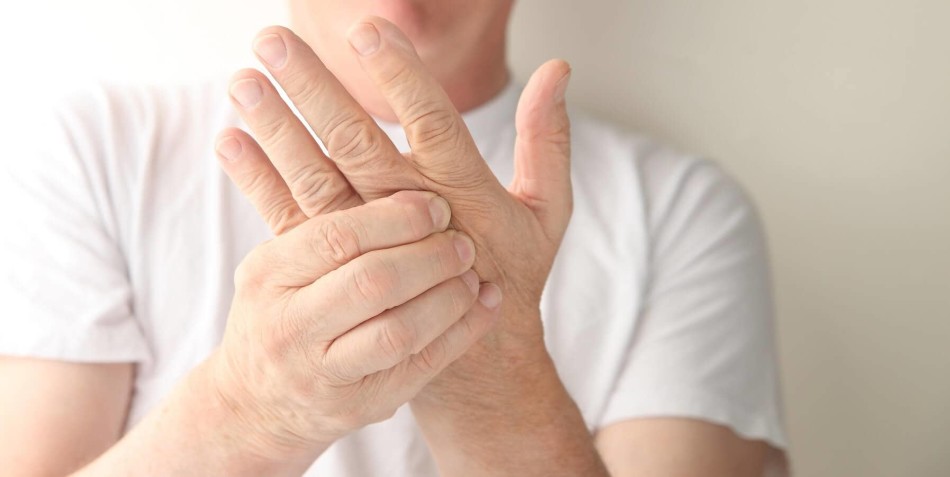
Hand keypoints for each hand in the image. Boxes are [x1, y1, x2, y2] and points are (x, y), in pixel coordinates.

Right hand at [206, 190, 499, 462]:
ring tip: (474, 273)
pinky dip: (461, 332)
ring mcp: (324, 372)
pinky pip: (421, 365)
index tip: (435, 202)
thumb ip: (304, 208)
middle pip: (373, 282)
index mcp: (269, 274)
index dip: (395, 216)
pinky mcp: (360, 405)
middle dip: (429, 256)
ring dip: (449, 296)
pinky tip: (484, 305)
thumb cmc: (277, 312)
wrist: (254, 404)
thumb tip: (314, 120)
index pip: (338, 235)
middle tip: (464, 241)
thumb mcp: (274, 261)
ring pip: (400, 330)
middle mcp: (291, 326)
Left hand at [217, 18, 600, 474]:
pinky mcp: (336, 266)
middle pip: (356, 143)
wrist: (477, 361)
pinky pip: (291, 219)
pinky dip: (258, 179)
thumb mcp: (547, 212)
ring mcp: (366, 242)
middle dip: (314, 89)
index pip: (433, 122)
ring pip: (315, 177)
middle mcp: (409, 214)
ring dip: (276, 128)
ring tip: (241, 80)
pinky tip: (228, 139)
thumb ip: (548, 139)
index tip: (370, 32)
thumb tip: (558, 68)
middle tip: (274, 40)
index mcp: (462, 192)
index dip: (403, 79)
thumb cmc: (514, 274)